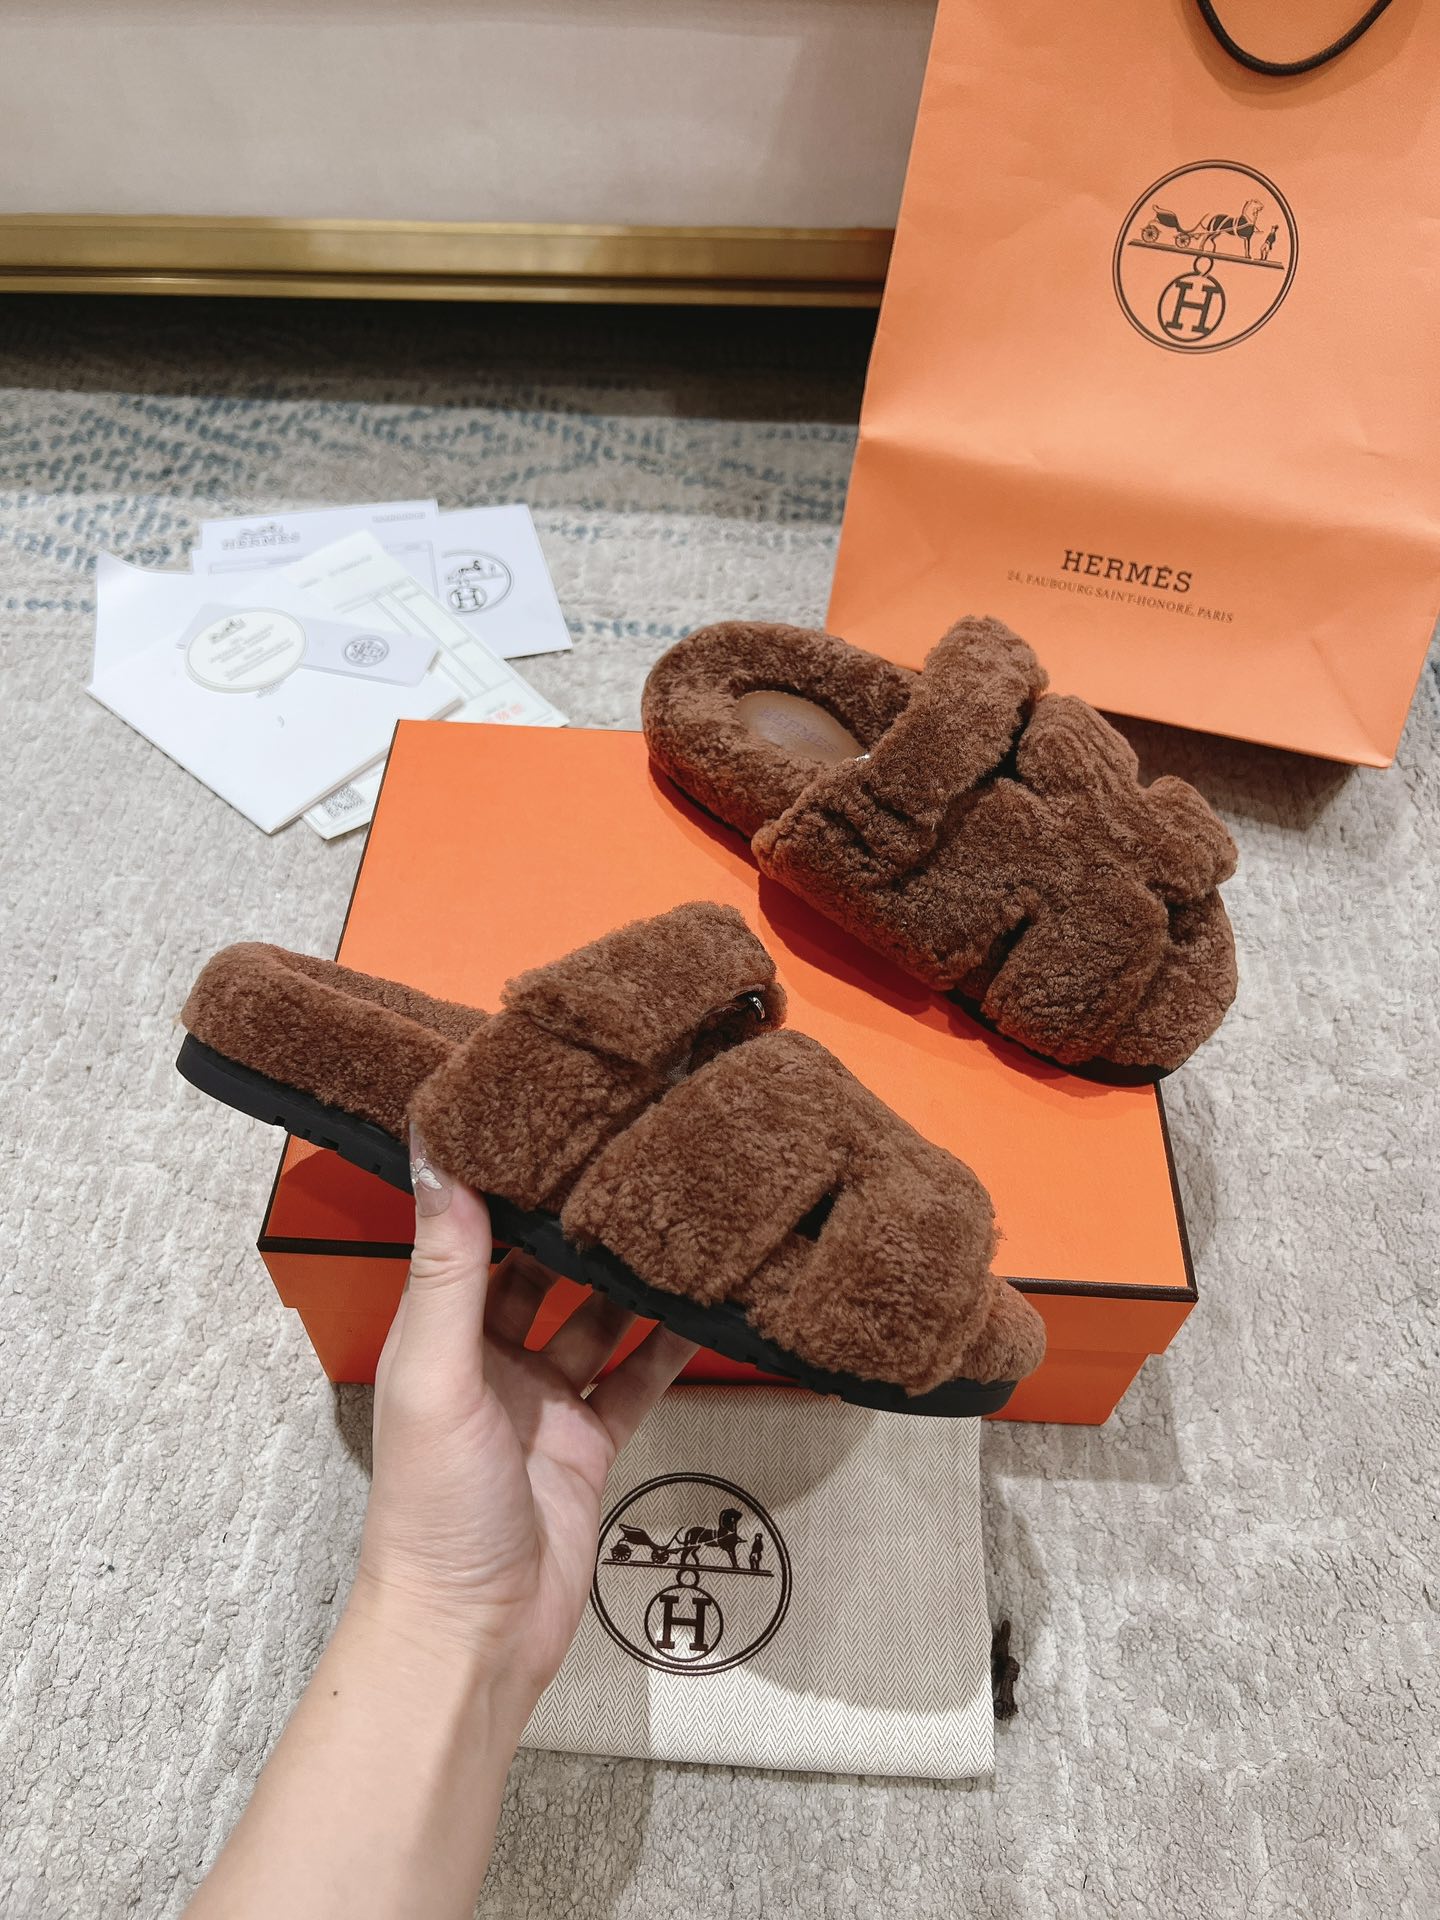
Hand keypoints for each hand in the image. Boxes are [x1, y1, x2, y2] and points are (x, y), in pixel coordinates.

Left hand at [350, 1127, 694, 1718]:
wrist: (476, 1633)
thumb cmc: (434, 1506)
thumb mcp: (436, 1374)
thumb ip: (447, 1267)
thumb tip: (435, 1151)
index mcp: (440, 1334)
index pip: (473, 1234)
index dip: (504, 1177)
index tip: (547, 1110)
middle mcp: (490, 1357)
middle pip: (541, 1268)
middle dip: (578, 1217)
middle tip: (633, 1147)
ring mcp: (545, 1399)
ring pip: (597, 1315)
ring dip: (630, 1272)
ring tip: (680, 1209)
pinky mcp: (592, 1440)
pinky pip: (636, 1376)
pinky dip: (667, 1341)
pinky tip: (705, 1299)